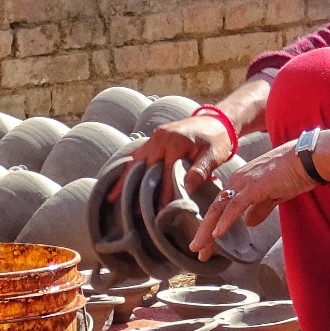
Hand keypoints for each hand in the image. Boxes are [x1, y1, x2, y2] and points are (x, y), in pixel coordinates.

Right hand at [124, 78, 269, 195]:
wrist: (216, 121)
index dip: (162, 192)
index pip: (165, 172)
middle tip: (128, 209)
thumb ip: (200, 170)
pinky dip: (129, 169)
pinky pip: (137, 155)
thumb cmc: (217, 140)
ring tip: (112, 197)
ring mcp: (154, 138)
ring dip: (124, 179)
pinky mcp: (153, 139)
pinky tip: (119, 182)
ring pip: (135, 161)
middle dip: (136, 188)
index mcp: (174, 142)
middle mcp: (160, 138)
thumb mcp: (213, 155)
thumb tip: (186, 188)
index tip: (158, 209)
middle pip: (145, 167)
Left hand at [191, 143, 317, 255]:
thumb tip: (248, 223)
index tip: (206, 245)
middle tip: (196, 250)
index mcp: (241, 183)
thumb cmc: (294, 174)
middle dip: (204, 232)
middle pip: (215, 209)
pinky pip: (235, 206)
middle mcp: (237, 182)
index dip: (212, 227)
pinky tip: (217, 234)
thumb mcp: (273, 195)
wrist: (308, 159)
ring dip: (208, 230)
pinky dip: (225, 221)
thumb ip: (259, 208)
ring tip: (199, 247)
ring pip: (219, 209)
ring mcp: (244, 183)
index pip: (221, 208)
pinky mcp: (254, 187)